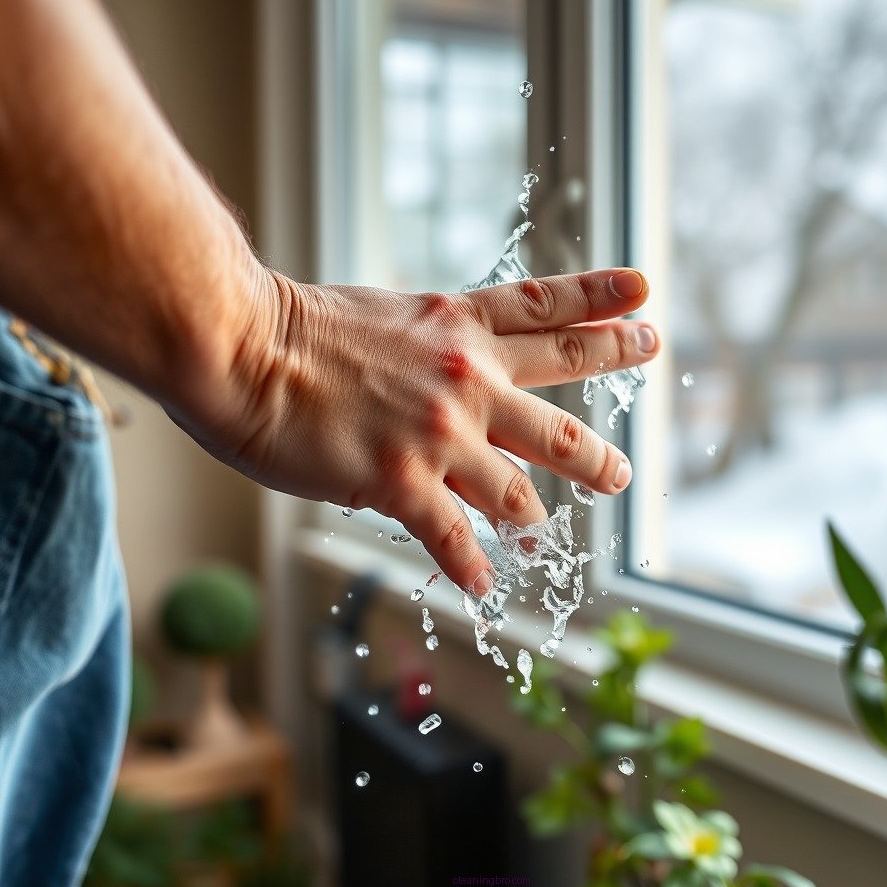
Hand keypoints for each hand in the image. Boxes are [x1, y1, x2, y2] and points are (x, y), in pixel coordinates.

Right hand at [198, 265, 658, 594]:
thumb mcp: (387, 320)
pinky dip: (472, 568)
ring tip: (548, 535)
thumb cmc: (296, 329)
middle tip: (624, 471)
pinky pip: (455, 539)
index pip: (548, 309)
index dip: (602, 303)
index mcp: (460, 327)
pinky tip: (483, 587)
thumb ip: (430, 349)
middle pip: (561, 416)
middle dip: (599, 449)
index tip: (645, 299)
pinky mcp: (402, 482)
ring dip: (540, 518)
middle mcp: (468, 379)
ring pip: (521, 491)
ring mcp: (442, 434)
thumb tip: (451, 381)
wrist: (241, 346)